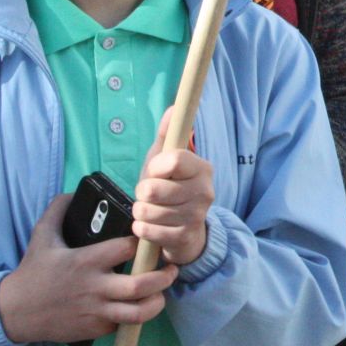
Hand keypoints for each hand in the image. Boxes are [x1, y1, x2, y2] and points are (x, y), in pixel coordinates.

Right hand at [0, 194, 178, 344]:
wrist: (14, 312)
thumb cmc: (33, 272)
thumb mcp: (41, 236)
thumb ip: (57, 210)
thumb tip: (73, 191)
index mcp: (86, 260)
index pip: (127, 248)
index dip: (143, 242)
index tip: (149, 238)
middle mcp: (95, 287)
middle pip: (141, 285)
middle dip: (163, 277)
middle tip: (171, 268)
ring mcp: (96, 311)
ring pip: (138, 312)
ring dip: (157, 302)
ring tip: (161, 292)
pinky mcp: (95, 329)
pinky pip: (124, 324)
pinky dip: (136, 316)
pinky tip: (140, 306)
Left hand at [133, 108, 213, 266]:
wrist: (186, 232)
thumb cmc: (171, 189)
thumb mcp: (166, 161)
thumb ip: (168, 135)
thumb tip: (173, 107)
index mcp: (202, 168)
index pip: (174, 160)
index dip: (155, 167)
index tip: (156, 171)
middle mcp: (204, 191)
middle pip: (154, 188)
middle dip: (143, 192)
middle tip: (151, 195)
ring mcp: (195, 216)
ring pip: (147, 210)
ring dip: (141, 211)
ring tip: (150, 210)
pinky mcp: (184, 238)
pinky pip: (147, 230)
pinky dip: (142, 228)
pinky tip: (151, 226)